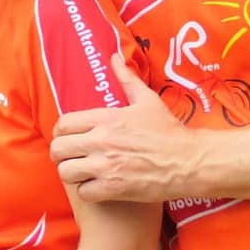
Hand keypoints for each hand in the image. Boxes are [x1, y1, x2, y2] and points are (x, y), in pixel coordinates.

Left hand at [50, 54, 202, 202]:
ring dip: (71, 173)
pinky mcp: (115, 189)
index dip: (61, 131)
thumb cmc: (169, 131)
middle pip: (58, 149)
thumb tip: (114, 57)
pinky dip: (87, 191)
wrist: (190, 162)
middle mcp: (101, 141)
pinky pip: (83, 192)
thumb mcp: (147, 100)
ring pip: (66, 172)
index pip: (63, 124)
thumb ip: (126, 78)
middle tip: (71, 156)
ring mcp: (106, 167)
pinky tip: (96, 187)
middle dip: (61, 153)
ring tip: (80, 172)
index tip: (67, 136)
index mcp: (105, 119)